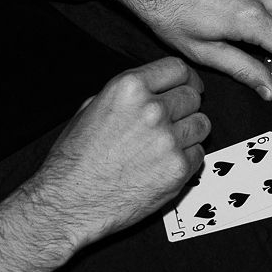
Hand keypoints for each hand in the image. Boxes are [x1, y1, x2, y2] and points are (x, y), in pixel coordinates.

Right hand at [22, 56, 210, 248]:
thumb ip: (126, 94)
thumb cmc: (74, 160)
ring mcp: (168, 140)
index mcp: (129, 89)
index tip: (189, 86)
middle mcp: (152, 110)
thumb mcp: (90, 109)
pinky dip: (186, 159)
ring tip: (165, 145)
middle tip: (172, 121)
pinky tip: (163, 165)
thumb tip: (151, 89)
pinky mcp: (178, 168)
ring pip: (202, 124)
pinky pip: (198, 155)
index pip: (177, 68)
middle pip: (192, 96)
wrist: (68, 202)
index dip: (186, 78)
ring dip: (189, 133)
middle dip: (185, 107)